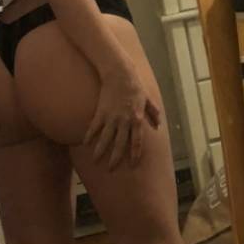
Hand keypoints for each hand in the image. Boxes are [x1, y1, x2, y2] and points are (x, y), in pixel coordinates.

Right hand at [83, 53, 160, 168]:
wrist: (120, 74)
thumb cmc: (135, 86)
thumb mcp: (147, 100)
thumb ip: (153, 114)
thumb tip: (158, 126)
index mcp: (136, 119)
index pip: (137, 141)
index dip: (135, 154)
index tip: (133, 164)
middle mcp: (124, 121)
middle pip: (120, 144)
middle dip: (116, 158)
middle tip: (111, 169)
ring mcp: (111, 117)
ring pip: (105, 138)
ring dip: (100, 151)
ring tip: (95, 161)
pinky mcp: (100, 112)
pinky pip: (94, 127)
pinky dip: (89, 135)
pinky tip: (86, 144)